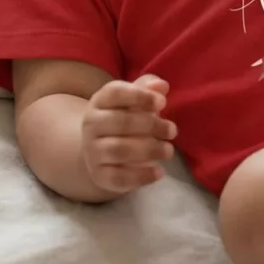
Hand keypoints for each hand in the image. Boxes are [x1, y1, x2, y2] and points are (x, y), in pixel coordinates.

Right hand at [82, 75, 175, 194]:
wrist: (99, 149)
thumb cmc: (125, 117)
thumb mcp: (134, 99)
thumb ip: (148, 88)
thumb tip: (161, 86)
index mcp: (100, 101)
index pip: (115, 93)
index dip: (140, 96)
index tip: (163, 103)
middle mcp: (91, 124)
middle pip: (120, 122)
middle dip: (151, 126)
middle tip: (173, 130)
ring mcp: (92, 150)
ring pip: (119, 150)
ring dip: (148, 150)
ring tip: (169, 150)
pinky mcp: (99, 174)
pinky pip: (118, 177)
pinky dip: (140, 176)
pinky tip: (159, 172)